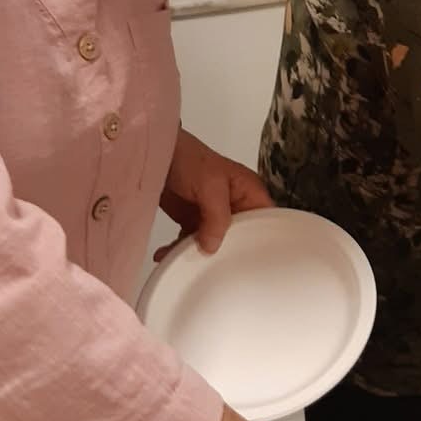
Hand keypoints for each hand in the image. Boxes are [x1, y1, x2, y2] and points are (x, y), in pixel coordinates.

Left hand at [157, 129, 270, 256]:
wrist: (153, 151)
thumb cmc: (188, 158)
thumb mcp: (210, 184)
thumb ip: (217, 216)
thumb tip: (212, 248)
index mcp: (249, 192)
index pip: (266, 222)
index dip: (263, 242)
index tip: (252, 264)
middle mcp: (235, 206)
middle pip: (239, 238)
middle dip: (224, 253)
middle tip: (212, 269)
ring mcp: (212, 214)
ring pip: (213, 243)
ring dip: (196, 254)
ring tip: (182, 262)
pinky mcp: (192, 220)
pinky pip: (191, 241)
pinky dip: (178, 249)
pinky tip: (165, 255)